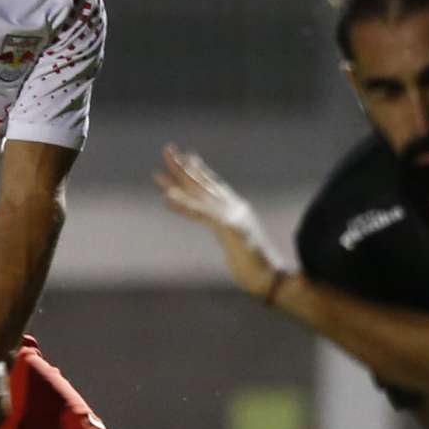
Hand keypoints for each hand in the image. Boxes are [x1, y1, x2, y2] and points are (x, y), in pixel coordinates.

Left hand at [155, 144, 287, 300]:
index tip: (188, 158)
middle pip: (203, 185)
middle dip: (183, 169)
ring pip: (198, 195)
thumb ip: (236, 237)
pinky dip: (183, 206)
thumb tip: (231, 234)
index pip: (215, 187)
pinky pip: (201, 214)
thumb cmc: (260, 268)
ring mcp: (231, 216)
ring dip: (176, 183)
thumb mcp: (244, 248)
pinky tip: (167, 198)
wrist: (271, 278)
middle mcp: (233, 209)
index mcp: (238, 211)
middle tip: (167, 150)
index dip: (200, 172)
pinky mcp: (227, 227)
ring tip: (157, 174)